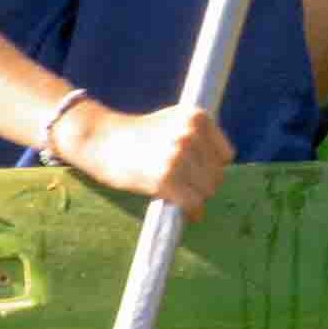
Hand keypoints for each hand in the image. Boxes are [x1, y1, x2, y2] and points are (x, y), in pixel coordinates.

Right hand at [53, 96, 231, 216]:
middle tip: (182, 185)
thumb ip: (199, 138)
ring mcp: (178, 156)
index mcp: (197, 117)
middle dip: (203, 184)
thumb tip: (224, 167)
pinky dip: (191, 211)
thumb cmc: (139, 135)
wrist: (101, 140)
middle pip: (217, 174)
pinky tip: (184, 211)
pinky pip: (193, 204)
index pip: (226, 155)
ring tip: (178, 194)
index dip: (211, 166)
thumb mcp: (174, 121)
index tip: (194, 171)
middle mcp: (190, 134)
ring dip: (196, 198)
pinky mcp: (165, 179)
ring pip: (207, 190)